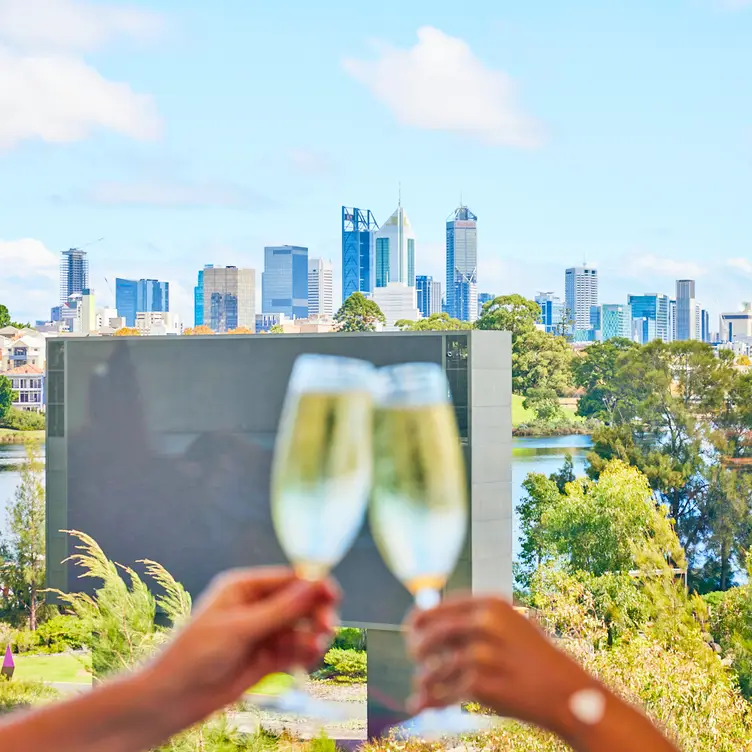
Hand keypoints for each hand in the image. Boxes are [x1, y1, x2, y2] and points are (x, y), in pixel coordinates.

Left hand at [144, 567, 339, 724]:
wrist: (171, 700)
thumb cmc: (195, 655)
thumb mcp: (239, 629)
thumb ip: (281, 609)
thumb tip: (316, 584)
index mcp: (245, 588)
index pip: (288, 579)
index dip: (313, 585)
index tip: (333, 595)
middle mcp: (257, 607)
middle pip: (300, 603)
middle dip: (315, 614)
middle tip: (325, 628)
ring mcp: (263, 633)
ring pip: (301, 629)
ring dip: (312, 637)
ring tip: (312, 651)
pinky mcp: (267, 659)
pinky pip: (295, 651)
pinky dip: (305, 655)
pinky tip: (306, 662)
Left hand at [407, 594, 598, 736]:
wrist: (566, 691)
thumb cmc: (533, 659)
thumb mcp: (508, 626)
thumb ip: (472, 622)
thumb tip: (425, 625)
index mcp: (489, 605)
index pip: (438, 609)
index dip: (418, 621)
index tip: (410, 630)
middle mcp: (484, 625)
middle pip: (430, 634)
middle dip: (416, 648)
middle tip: (415, 657)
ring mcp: (483, 655)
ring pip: (434, 668)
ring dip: (424, 679)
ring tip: (424, 685)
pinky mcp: (483, 685)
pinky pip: (445, 693)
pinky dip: (431, 701)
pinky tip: (421, 704)